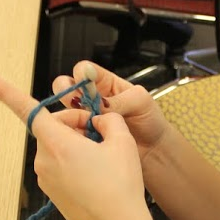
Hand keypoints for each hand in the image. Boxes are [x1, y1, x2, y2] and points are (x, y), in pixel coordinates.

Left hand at [0, 73, 157, 219]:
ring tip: (105, 157)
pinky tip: (98, 173)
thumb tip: (99, 120)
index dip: (6, 92)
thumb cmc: (119, 188)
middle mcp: (44, 160)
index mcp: (56, 143)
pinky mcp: (52, 192)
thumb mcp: (122, 141)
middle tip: (103, 132)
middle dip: (77, 123)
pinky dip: (76, 162)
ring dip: (78, 143)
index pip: (27, 110)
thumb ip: (108, 119)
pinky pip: (61, 165)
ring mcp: (46, 178)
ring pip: (59, 146)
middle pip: (55, 126)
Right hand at [51, 61, 169, 163]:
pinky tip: (86, 136)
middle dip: (66, 91)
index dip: (81, 73)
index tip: (84, 82)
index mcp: (105, 83)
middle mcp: (92, 98)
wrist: (154, 149)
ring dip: (70, 114)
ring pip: (66, 110)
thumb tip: (100, 104)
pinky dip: (74, 133)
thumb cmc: (150, 120)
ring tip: (87, 122)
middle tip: (78, 102)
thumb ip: (119, 100)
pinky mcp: (85, 136)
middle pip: (66, 87)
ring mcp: (86, 117)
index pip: (85, 70)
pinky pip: (70, 132)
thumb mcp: (141, 102)